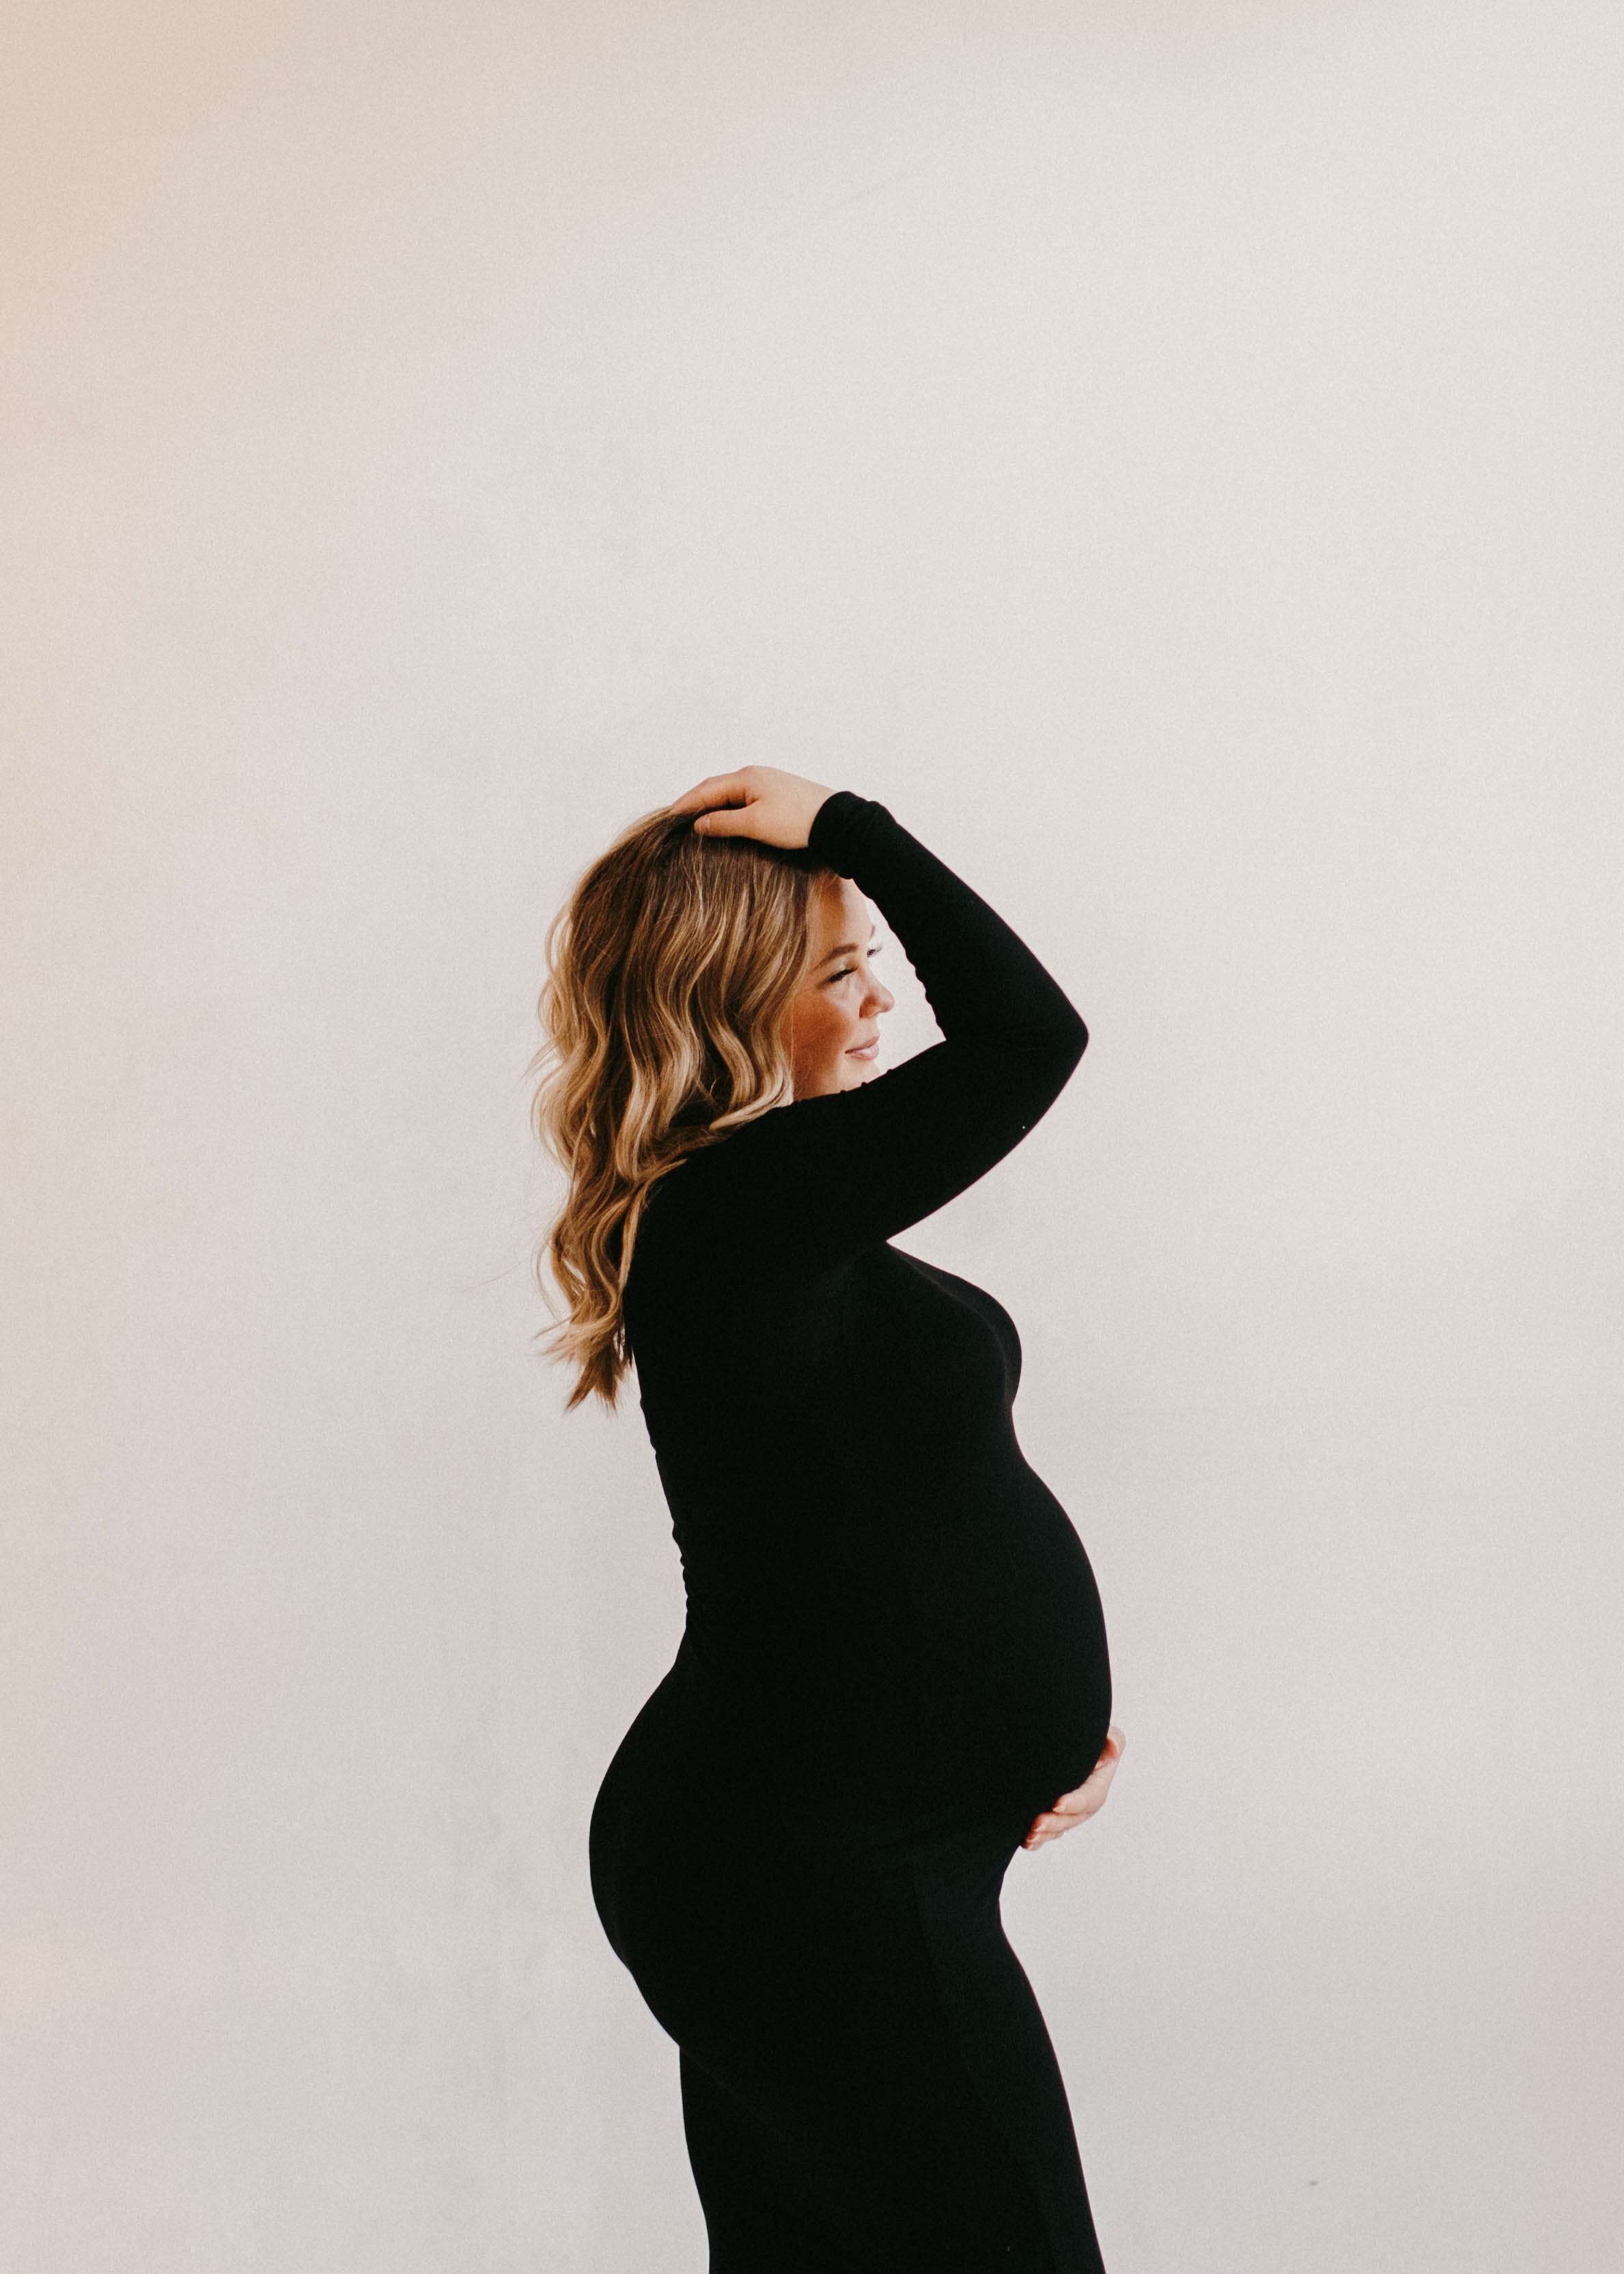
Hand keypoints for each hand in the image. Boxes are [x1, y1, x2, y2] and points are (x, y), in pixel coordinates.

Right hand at [668, 765, 834, 849]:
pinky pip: (744, 799)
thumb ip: (724, 823)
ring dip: (713, 805)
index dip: (686, 803)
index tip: (669, 816)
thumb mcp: (755, 824)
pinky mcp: (778, 794)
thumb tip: (699, 823)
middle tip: (677, 818)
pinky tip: (726, 819)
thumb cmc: (796, 822)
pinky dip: (729, 808)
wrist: (836, 821)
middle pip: (716, 787)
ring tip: (697, 820)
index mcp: (746, 777)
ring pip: (731, 793)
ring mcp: (767, 783)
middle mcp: (755, 775)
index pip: (706, 789)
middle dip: (696, 802)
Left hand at [1021, 1726, 1125, 1851]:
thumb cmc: (1087, 1734)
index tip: (1056, 1803)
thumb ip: (1112, 1738)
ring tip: (1028, 1836)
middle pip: (1073, 1818)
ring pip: (1059, 1828)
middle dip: (1055, 1823)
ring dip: (1045, 1835)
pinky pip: (1049, 1831)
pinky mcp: (1055, 1814)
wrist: (1067, 1739)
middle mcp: (1085, 1802)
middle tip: (1035, 1823)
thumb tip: (1113, 1748)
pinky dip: (1039, 1839)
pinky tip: (1026, 1841)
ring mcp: (1069, 1810)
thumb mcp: (1104, 1731)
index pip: (1089, 1797)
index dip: (1074, 1802)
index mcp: (1098, 1784)